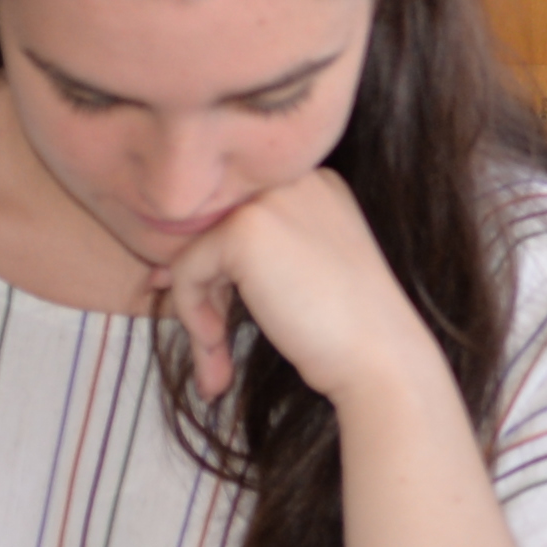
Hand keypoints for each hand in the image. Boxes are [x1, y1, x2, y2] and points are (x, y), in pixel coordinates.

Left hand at [150, 168, 437, 410]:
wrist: (381, 359)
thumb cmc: (349, 333)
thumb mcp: (300, 276)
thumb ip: (249, 262)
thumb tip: (165, 270)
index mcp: (315, 185)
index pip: (238, 219)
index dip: (217, 272)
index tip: (211, 323)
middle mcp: (294, 179)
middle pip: (213, 230)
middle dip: (202, 294)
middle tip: (212, 351)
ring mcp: (270, 199)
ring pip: (195, 251)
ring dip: (197, 315)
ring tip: (215, 367)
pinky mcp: (245, 229)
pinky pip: (187, 271)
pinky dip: (195, 319)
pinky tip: (219, 353)